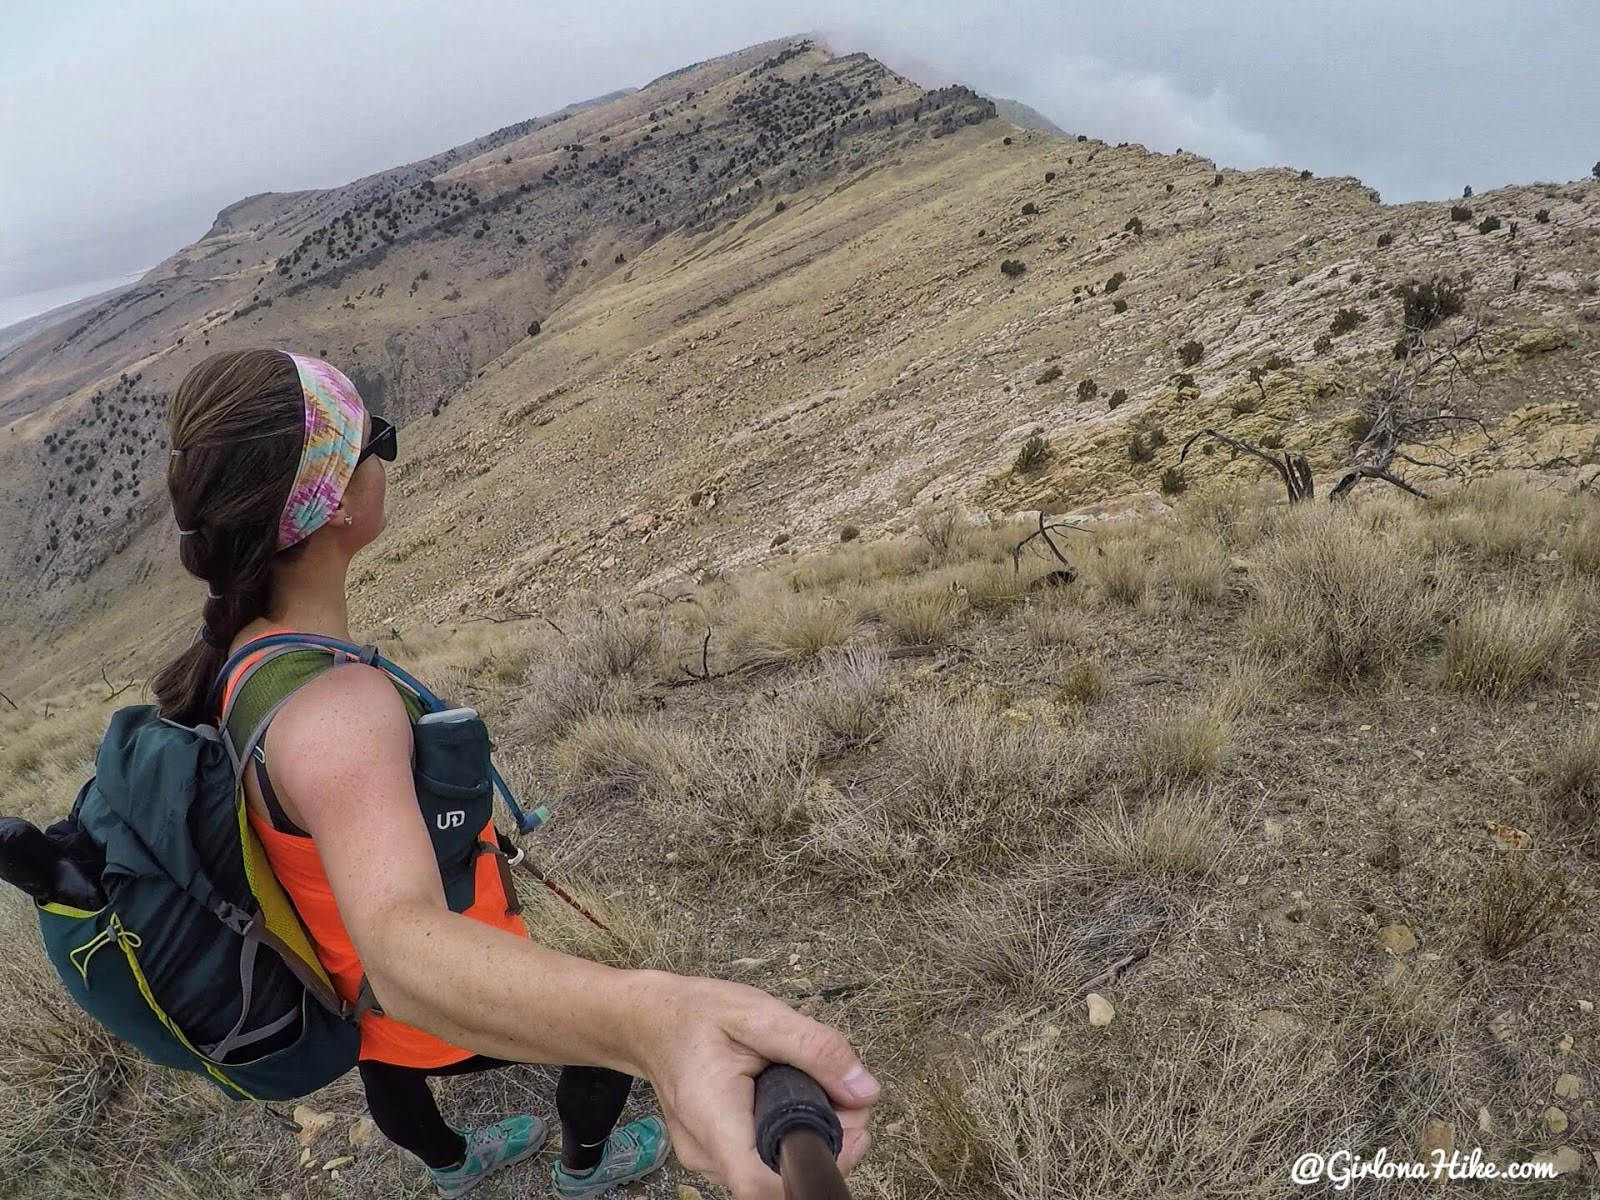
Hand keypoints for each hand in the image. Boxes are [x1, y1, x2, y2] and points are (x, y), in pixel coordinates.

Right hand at [632, 973, 879, 1198]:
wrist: (650, 1021)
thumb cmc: (696, 1014)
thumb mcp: (759, 1014)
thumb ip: (814, 1049)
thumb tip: (865, 1091)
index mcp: (712, 1117)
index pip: (763, 1184)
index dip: (817, 1167)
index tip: (853, 1130)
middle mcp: (705, 1152)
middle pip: (779, 1178)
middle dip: (828, 1140)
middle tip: (845, 1092)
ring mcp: (707, 1159)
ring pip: (775, 1168)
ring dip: (810, 1133)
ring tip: (815, 1084)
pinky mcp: (716, 1155)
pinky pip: (763, 1156)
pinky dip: (789, 1131)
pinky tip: (792, 1094)